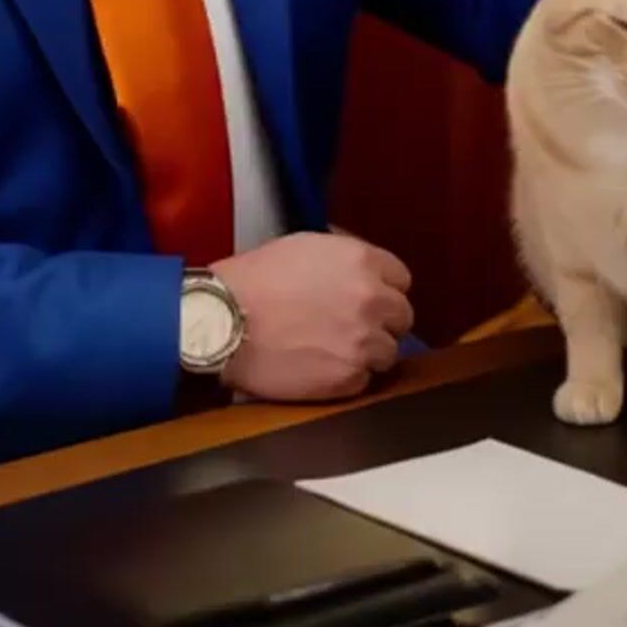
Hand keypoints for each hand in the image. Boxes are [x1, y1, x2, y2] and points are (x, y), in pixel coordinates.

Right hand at [210, 231, 414, 402]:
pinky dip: (347, 376)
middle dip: (381, 321)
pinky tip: (320, 365)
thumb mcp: (306, 246)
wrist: (225, 320)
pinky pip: (365, 380)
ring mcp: (363, 341)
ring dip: (368, 352)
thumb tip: (360, 268)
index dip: (383, 288)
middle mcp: (372, 299)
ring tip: (333, 349)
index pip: (402, 278)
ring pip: (389, 352)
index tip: (369, 297)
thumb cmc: (255, 279)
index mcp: (363, 261)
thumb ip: (344, 257)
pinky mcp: (348, 378)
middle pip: (401, 317)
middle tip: (352, 326)